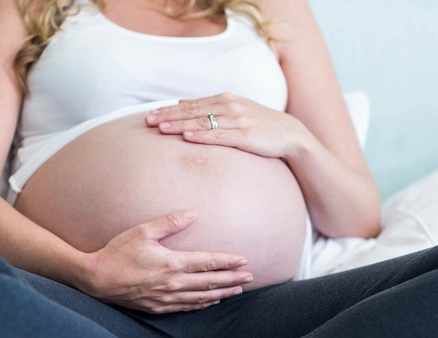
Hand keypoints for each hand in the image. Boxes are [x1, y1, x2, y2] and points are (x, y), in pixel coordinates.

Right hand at [81, 210, 252, 313]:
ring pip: (201, 297)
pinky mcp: (158, 307)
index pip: (208, 263)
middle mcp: (173, 283)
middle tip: (250, 277)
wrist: (96, 279)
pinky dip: (203, 304)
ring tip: (237, 290)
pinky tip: (211, 301)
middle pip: (210, 282)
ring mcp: (166, 298)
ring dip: (221, 293)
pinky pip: (187, 307)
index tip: (244, 261)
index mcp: (172, 263)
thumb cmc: (117, 252)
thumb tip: (193, 214)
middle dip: (232, 279)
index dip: (228, 262)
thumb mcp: (142, 231)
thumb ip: (170, 223)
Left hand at [145, 92, 313, 158]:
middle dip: (169, 117)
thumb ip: (208, 107)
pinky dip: (202, 136)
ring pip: (203, 122)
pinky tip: (187, 138)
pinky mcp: (245, 135)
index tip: (150, 116)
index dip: (169, 110)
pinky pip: (219, 135)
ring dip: (180, 126)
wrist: (289, 134)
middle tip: (148, 122)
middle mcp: (229, 106)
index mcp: (224, 99)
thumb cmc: (258, 125)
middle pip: (192, 112)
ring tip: (162, 130)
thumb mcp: (233, 110)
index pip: (190, 105)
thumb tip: (181, 104)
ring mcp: (237, 120)